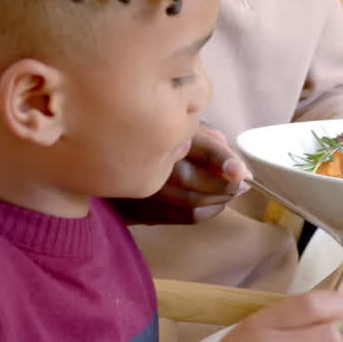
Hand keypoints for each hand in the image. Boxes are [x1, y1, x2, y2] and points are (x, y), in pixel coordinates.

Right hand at [111, 124, 250, 224]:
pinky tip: (214, 203)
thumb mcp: (178, 124)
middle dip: (228, 186)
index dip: (224, 162)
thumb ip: (208, 138)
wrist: (98, 153)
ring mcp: (142, 190)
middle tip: (243, 183)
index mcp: (161, 134)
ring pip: (193, 204)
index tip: (244, 173)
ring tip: (230, 192)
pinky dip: (206, 212)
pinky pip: (183, 218)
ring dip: (220, 201)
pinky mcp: (138, 211)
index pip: (200, 149)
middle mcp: (150, 164)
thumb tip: (237, 166)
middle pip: (199, 182)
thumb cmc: (150, 134)